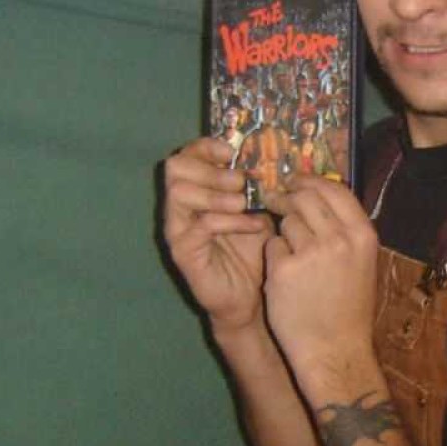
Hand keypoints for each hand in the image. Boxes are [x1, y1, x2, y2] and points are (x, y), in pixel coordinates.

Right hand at [161, 137, 272, 333]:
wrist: (251, 298)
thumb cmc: (253, 252)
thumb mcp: (258, 210)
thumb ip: (256, 186)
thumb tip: (270, 158)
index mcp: (195, 192)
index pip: (186, 156)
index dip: (206, 147)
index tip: (231, 152)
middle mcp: (179, 208)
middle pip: (175, 168)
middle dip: (211, 169)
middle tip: (240, 182)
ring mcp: (177, 229)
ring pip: (180, 192)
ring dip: (217, 194)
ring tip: (244, 204)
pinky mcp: (183, 252)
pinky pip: (200, 225)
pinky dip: (230, 221)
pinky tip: (254, 227)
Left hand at [262, 174, 378, 392]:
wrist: (335, 350)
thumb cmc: (348, 308)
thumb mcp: (361, 262)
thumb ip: (343, 228)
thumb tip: (319, 193)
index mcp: (362, 235)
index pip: (333, 188)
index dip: (310, 180)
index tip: (296, 181)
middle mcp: (339, 239)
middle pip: (305, 197)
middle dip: (287, 196)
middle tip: (277, 201)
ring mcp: (310, 253)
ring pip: (285, 220)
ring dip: (282, 231)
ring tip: (292, 256)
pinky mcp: (283, 270)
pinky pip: (271, 246)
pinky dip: (274, 256)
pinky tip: (284, 277)